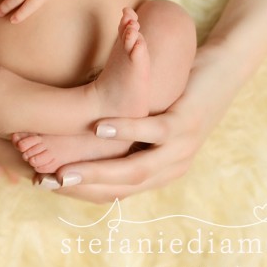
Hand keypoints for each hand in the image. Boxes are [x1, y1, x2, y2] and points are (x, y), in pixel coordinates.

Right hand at [35, 63, 222, 201]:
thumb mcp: (147, 125)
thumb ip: (121, 141)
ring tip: (66, 169)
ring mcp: (181, 148)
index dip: (81, 190)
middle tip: (48, 183)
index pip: (115, 192)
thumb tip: (77, 142)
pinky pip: (153, 131)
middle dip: (83, 186)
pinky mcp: (186, 122)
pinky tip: (99, 126)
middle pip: (123, 186)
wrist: (219, 74)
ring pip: (137, 167)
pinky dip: (125, 130)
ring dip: (98, 170)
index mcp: (159, 172)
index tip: (47, 184)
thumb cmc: (174, 97)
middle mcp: (171, 167)